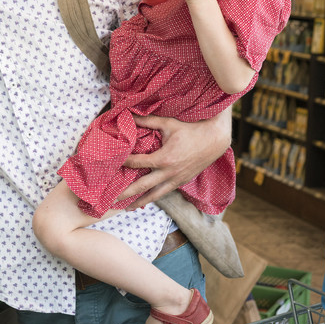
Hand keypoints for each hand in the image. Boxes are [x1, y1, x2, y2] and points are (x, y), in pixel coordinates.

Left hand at [117, 109, 231, 208]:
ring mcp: (175, 180)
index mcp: (163, 159)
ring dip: (139, 202)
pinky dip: (153, 198)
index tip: (111, 164)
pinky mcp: (181, 182)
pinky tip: (144, 201)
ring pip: (154, 195)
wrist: (214, 141)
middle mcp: (168, 173)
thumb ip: (147, 121)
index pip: (137, 163)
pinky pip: (164, 193)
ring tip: (125, 208)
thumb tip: (129, 115)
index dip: (123, 163)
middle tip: (110, 199)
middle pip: (142, 186)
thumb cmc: (190, 130)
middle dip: (125, 193)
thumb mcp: (168, 123)